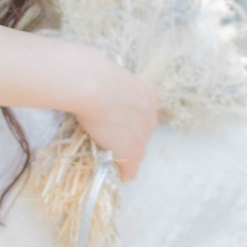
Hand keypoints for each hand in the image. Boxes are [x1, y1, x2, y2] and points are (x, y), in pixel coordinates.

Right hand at [74, 53, 158, 181]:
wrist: (95, 86)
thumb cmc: (94, 75)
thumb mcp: (110, 79)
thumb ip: (113, 90)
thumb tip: (98, 91)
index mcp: (148, 96)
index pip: (140, 116)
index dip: (124, 120)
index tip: (109, 119)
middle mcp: (151, 117)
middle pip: (140, 135)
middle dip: (125, 137)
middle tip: (104, 133)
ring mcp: (143, 136)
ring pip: (134, 152)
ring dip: (121, 153)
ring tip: (102, 148)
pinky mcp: (132, 153)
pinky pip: (129, 171)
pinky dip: (118, 171)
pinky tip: (106, 167)